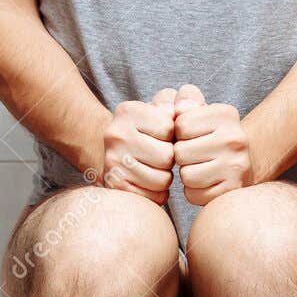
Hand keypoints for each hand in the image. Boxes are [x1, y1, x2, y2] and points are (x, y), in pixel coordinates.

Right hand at [99, 87, 177, 202]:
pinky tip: (150, 182)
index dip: (173, 135)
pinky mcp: (115, 187)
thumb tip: (184, 109)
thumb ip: (184, 98)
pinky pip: (154, 197)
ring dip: (165, 178)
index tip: (164, 135)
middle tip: (161, 155)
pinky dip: (158, 193)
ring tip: (156, 169)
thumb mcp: (166, 107)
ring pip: (162, 180)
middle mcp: (115, 135)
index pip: (169, 128)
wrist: (114, 151)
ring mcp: (112, 163)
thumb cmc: (151, 130)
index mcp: (127, 111)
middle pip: (166, 157)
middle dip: (170, 159)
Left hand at [172, 84, 254, 205]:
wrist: (242, 162)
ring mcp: (237, 166)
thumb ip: (184, 99)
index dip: (179, 133)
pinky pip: (194, 195)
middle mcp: (236, 139)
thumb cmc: (210, 136)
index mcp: (226, 114)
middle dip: (182, 155)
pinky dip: (194, 191)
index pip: (180, 125)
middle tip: (195, 154)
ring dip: (187, 174)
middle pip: (181, 152)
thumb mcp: (200, 111)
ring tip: (201, 167)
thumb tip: (178, 108)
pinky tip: (206, 182)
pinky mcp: (232, 190)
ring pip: (187, 175)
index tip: (192, 135)